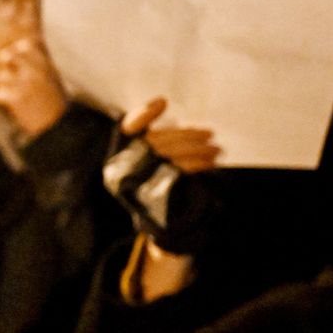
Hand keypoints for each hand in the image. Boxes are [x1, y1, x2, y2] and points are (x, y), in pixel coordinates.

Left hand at [0, 37, 67, 135]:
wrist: (58, 125)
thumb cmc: (55, 102)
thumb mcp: (52, 77)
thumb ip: (38, 63)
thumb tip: (21, 47)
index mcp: (46, 64)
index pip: (24, 45)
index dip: (16, 52)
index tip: (17, 63)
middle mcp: (35, 70)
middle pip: (7, 56)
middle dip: (5, 66)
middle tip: (9, 77)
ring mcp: (25, 83)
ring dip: (2, 85)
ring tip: (14, 94)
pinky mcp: (16, 98)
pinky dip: (1, 99)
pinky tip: (10, 104)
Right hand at [104, 95, 221, 256]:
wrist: (163, 228)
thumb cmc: (156, 189)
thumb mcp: (145, 164)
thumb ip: (145, 139)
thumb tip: (160, 104)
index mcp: (116, 160)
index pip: (126, 129)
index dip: (142, 114)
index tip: (162, 103)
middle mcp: (122, 171)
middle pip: (157, 141)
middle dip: (186, 135)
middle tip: (209, 133)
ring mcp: (138, 185)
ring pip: (172, 156)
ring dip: (198, 150)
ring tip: (216, 149)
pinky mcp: (158, 197)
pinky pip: (181, 172)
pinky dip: (198, 165)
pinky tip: (210, 162)